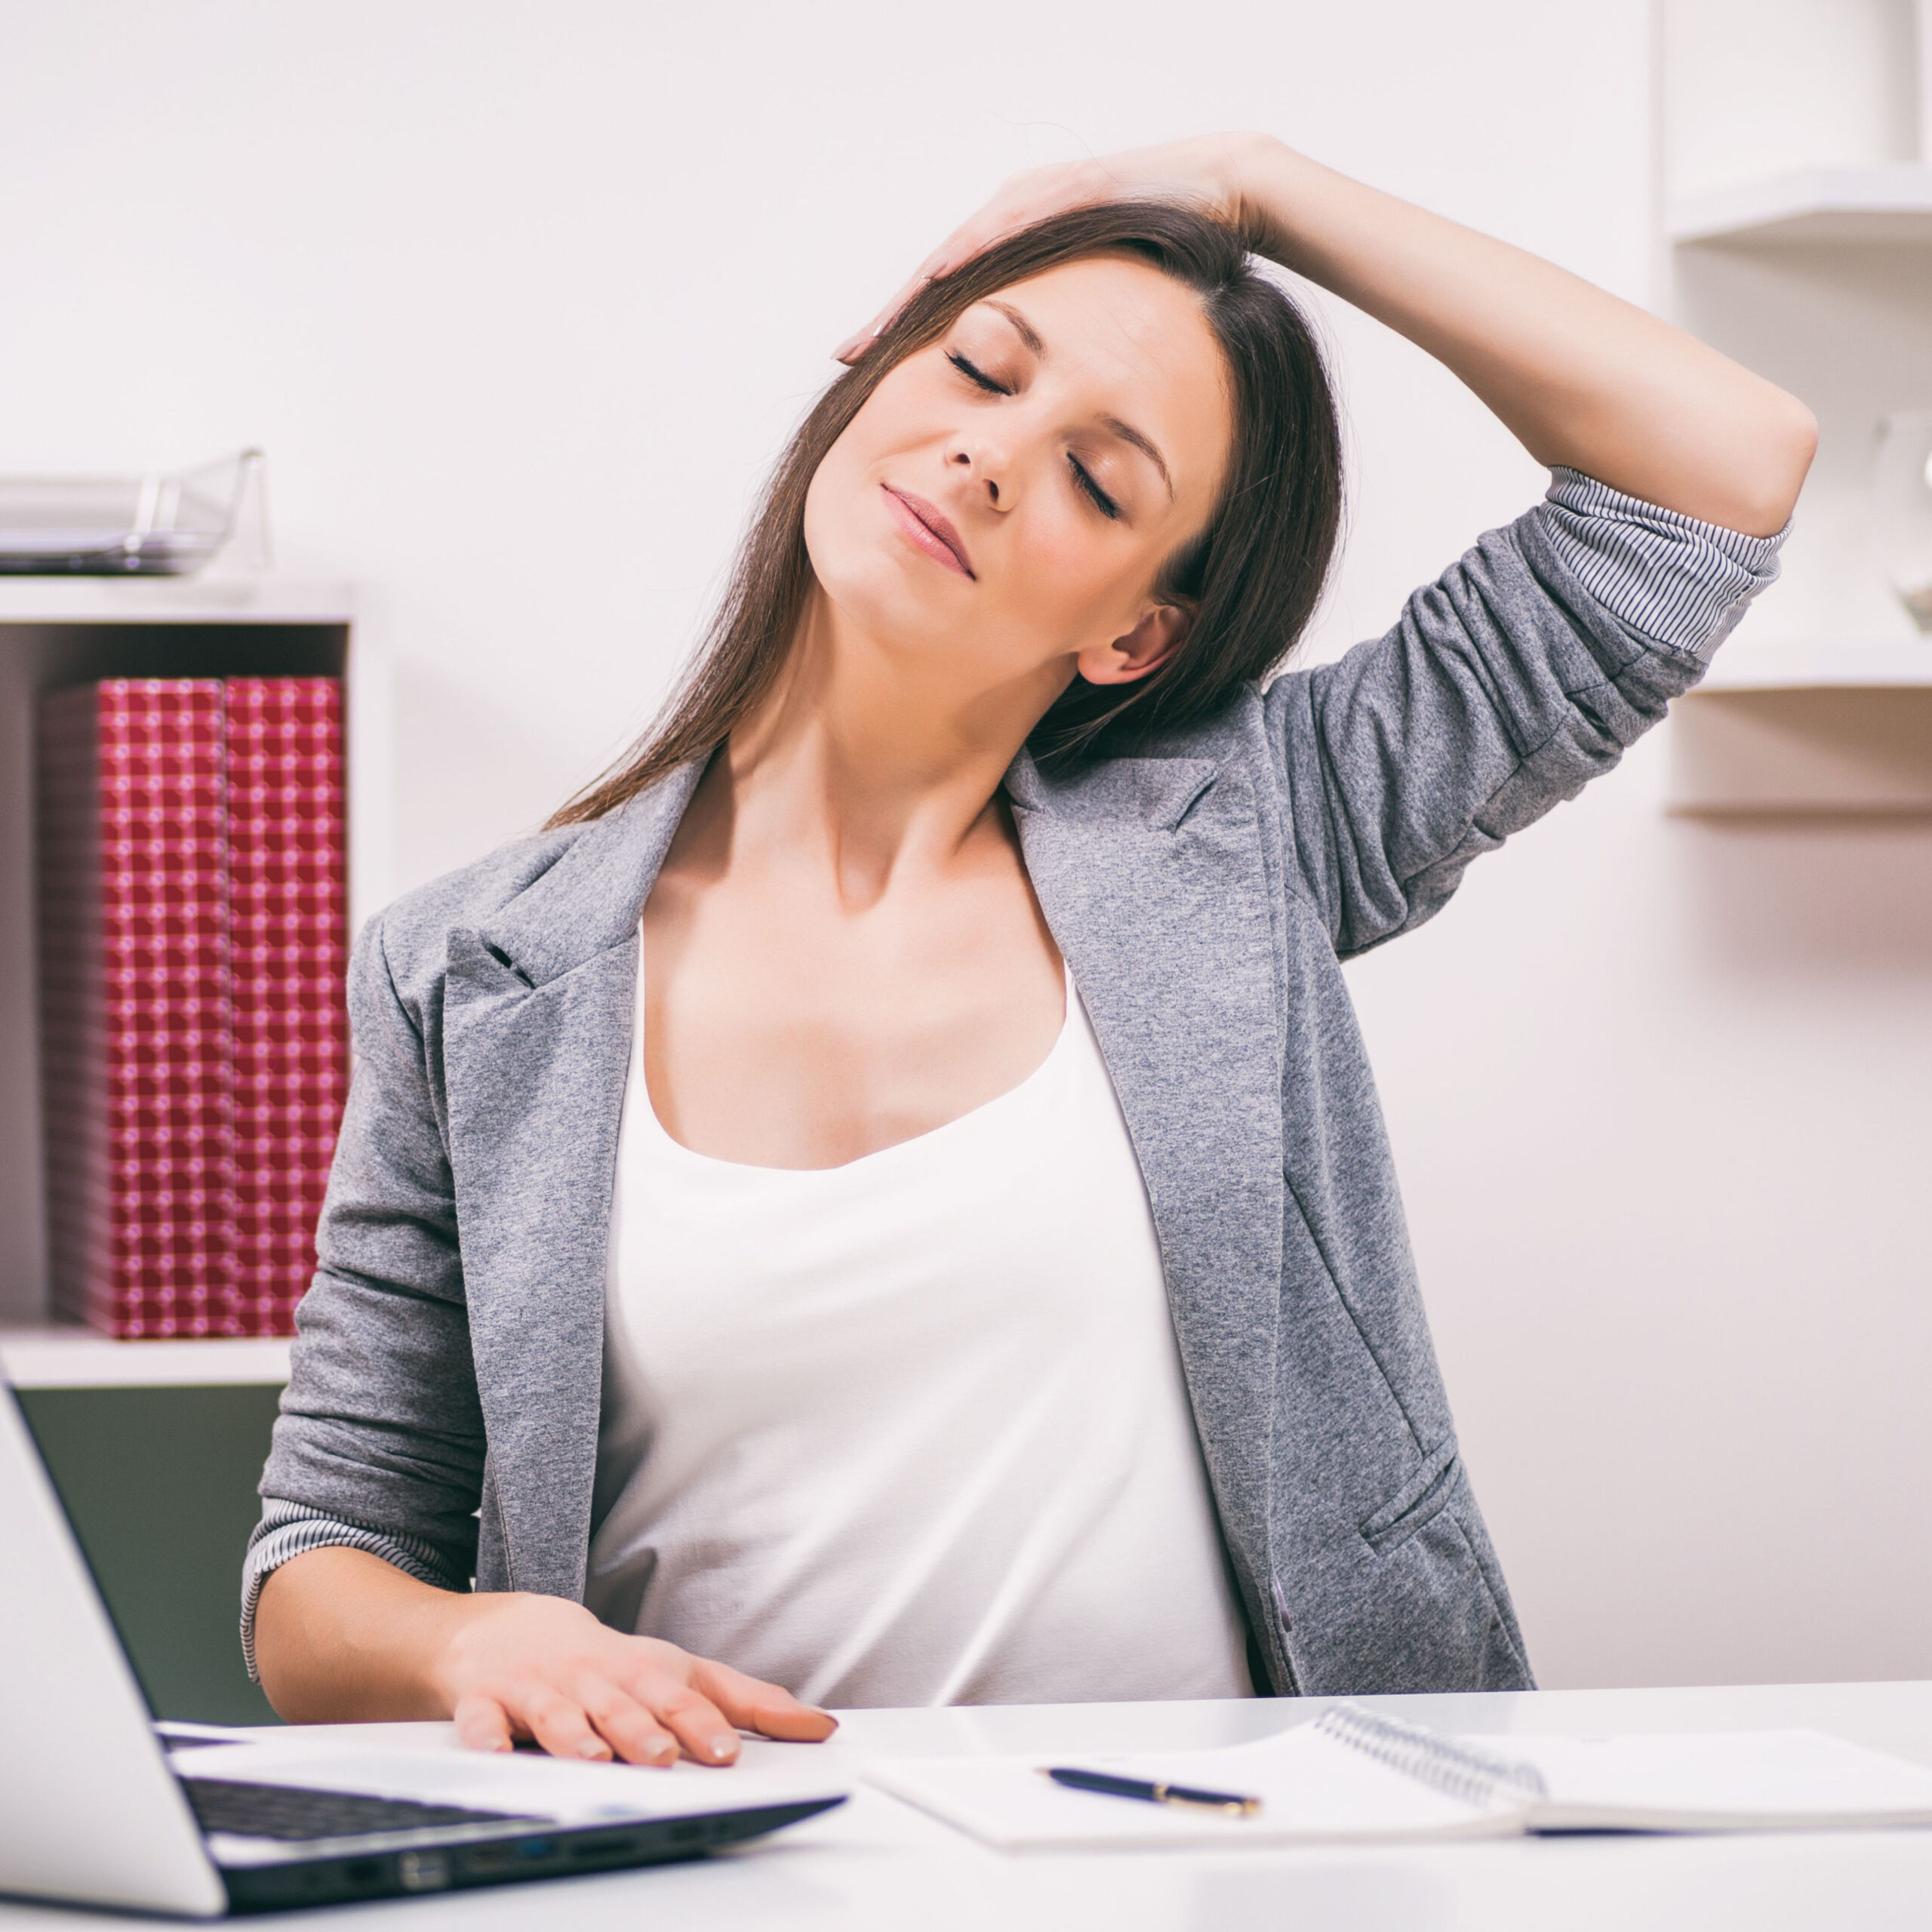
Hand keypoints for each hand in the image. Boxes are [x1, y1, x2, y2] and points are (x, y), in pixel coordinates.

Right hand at [433, 1592, 836, 1766]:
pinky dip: (487, 1736)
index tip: (725, 1751)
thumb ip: (746, 1700)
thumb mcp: (676, 1671)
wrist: (509, 1631)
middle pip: (619, 1703)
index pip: (677, 1697)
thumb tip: (820, 1725)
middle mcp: (593, 1677)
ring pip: (556, 1713)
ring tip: (591, 1758)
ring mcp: (539, 1688)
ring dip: (573, 1735)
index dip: (701, 1723)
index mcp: (640, 1672)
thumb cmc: (606, 1661)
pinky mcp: (487, 1700)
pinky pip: (481, 1720)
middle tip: (662, 1757)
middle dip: (641, 1730)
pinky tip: (496, 1753)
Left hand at [832, 132, 1277, 362]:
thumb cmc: (1165, 262)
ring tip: (880, 328)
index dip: (903, 333)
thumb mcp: (1101, 312)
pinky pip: (1016, 222)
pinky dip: (978, 249)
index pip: (948, 297)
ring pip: (964, 250)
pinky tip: (946, 276)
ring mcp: (1040, 197)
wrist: (1225, 194)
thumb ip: (1066, 346)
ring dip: (919, 289)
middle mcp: (1016, 219)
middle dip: (892, 317)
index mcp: (1017, 252)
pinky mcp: (1071, 187)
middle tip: (847, 355)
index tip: (862, 368)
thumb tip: (1038, 406)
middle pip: (940, 275)